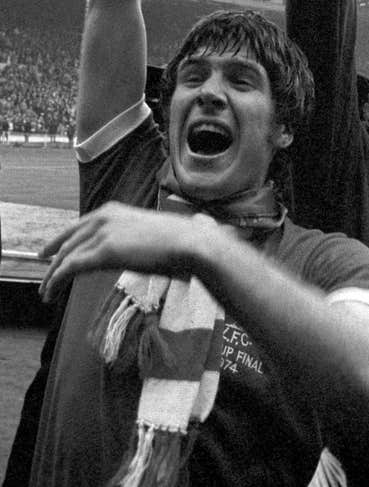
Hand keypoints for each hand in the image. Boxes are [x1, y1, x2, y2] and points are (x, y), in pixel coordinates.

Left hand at [39, 203, 198, 302]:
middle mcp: (103, 217)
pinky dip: (57, 280)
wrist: (188, 242)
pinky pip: (70, 267)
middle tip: (44, 277)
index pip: (78, 226)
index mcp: (113, 210)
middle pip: (68, 241)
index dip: (61, 240)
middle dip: (53, 260)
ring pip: (65, 256)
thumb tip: (133, 249)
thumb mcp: (147, 233)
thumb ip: (132, 238)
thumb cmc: (178, 240)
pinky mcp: (103, 251)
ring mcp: (102, 232)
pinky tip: (52, 292)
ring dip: (52, 276)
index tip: (50, 252)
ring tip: (46, 293)